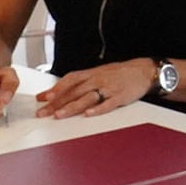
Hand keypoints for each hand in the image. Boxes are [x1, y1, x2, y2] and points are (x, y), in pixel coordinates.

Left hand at [38, 60, 155, 119]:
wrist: (144, 70)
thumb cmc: (120, 73)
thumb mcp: (99, 73)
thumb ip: (82, 82)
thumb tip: (62, 91)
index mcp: (92, 74)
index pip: (69, 80)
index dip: (55, 89)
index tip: (42, 98)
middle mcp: (98, 80)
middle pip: (74, 92)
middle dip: (56, 102)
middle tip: (43, 112)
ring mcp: (109, 88)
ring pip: (87, 98)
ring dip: (72, 107)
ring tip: (59, 114)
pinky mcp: (120, 96)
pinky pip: (108, 103)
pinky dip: (98, 109)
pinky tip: (89, 114)